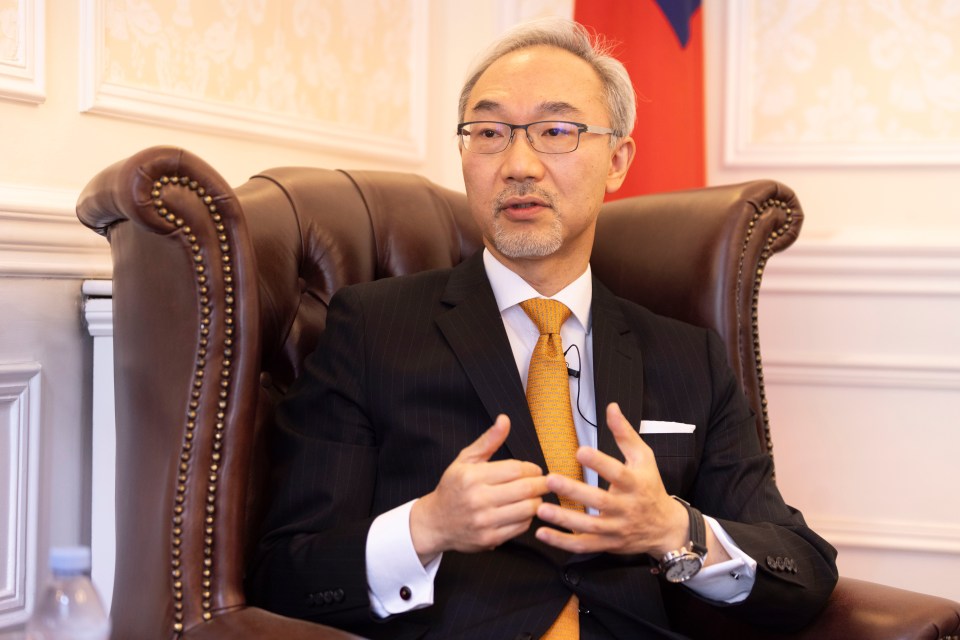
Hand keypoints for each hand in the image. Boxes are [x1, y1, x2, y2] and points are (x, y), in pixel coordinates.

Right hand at [410, 415, 548, 563]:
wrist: (435, 522)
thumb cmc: (453, 487)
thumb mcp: (465, 460)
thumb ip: (488, 440)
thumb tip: (505, 420)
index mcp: (472, 477)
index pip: (516, 469)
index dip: (532, 469)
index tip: (535, 470)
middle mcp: (477, 499)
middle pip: (525, 489)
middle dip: (541, 484)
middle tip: (545, 482)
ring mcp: (484, 521)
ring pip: (527, 509)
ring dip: (537, 502)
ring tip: (535, 496)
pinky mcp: (489, 539)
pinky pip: (521, 527)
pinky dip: (528, 518)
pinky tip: (523, 511)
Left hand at [534, 403, 688, 556]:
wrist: (665, 527)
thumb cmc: (650, 487)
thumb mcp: (644, 458)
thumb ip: (625, 434)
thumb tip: (611, 407)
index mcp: (635, 484)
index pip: (617, 473)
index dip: (600, 463)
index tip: (580, 451)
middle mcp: (626, 508)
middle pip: (600, 501)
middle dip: (575, 491)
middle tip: (551, 479)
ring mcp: (616, 528)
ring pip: (589, 526)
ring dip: (564, 519)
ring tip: (541, 509)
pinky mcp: (607, 544)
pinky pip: (583, 545)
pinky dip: (562, 542)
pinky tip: (542, 532)